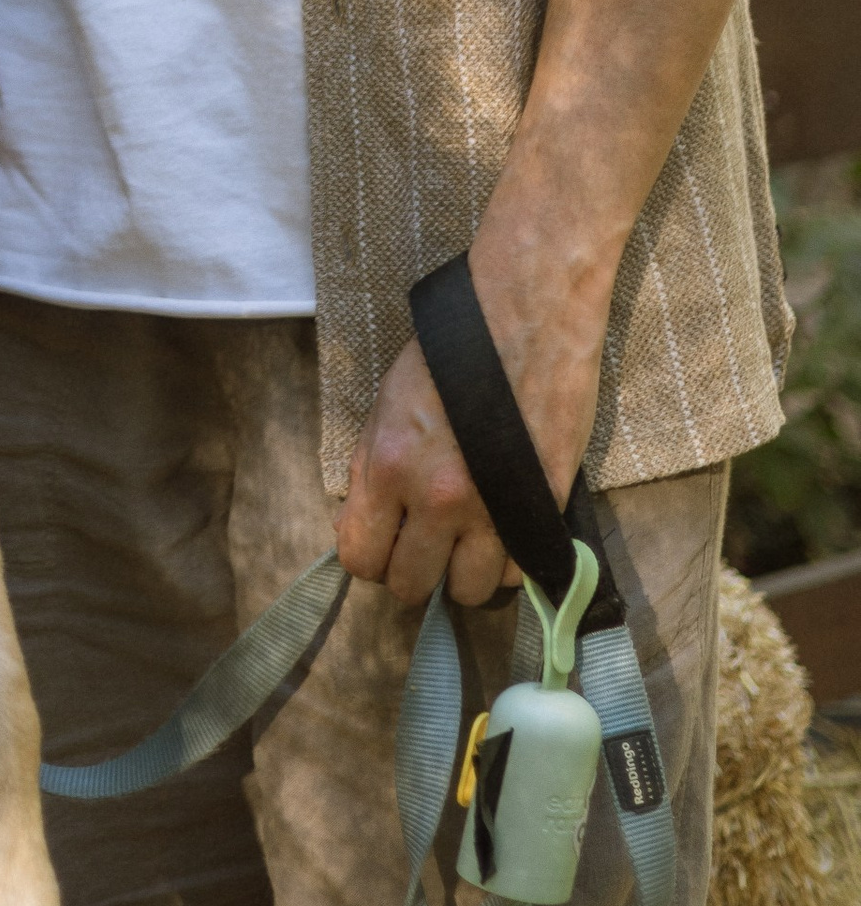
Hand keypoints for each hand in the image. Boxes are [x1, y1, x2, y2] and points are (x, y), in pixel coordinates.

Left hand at [336, 236, 605, 607]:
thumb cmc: (453, 348)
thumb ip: (371, 469)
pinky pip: (521, 571)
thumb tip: (360, 524)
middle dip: (415, 570)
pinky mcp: (544, 506)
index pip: (361, 558)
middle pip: (413, 587)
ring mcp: (494, 508)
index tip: (385, 542)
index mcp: (387, 466)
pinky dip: (512, 560)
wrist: (527, 313)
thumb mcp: (388, 402)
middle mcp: (437, 499)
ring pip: (471, 592)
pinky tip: (506, 527)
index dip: (371, 556)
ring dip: (466, 573)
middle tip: (427, 542)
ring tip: (469, 539)